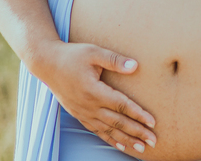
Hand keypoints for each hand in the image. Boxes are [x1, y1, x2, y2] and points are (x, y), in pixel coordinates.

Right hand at [34, 41, 156, 152]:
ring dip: (125, 140)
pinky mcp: (79, 114)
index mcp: (93, 90)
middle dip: (137, 132)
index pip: (121, 105)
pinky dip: (110, 139)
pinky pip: (97, 131)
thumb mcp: (93, 52)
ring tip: (141, 148)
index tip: (153, 122)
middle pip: (117, 122)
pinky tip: (120, 145)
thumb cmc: (72, 55)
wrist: (46, 63)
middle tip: (153, 141)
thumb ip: (114, 60)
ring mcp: (83, 112)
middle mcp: (88, 105)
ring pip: (108, 130)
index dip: (138, 114)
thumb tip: (135, 66)